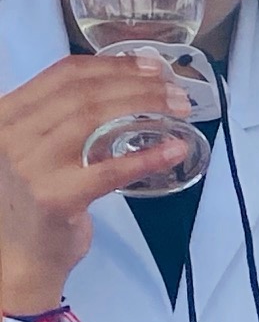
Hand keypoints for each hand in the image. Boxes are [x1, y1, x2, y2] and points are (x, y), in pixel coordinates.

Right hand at [0, 55, 194, 315]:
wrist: (19, 257)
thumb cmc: (35, 196)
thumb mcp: (36, 146)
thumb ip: (64, 118)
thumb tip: (128, 83)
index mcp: (6, 115)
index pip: (63, 74)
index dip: (112, 64)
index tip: (151, 65)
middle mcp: (10, 134)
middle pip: (83, 93)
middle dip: (137, 85)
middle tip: (176, 91)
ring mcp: (29, 166)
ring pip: (93, 120)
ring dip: (145, 109)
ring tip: (179, 111)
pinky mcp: (54, 197)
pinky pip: (109, 170)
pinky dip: (147, 157)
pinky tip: (175, 149)